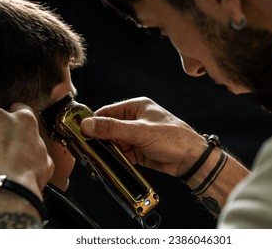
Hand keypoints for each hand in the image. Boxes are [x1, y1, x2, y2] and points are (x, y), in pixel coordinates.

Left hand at [0, 103, 53, 198]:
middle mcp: (1, 117)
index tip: (14, 132)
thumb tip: (34, 153)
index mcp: (25, 120)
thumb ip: (37, 148)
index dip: (17, 123)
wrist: (2, 192)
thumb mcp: (45, 162)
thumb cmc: (25, 178)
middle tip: (0, 153)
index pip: (21, 110)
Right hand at [80, 97, 206, 176]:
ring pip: (113, 143)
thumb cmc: (173, 138)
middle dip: (99, 139)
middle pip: (108, 129)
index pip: (107, 112)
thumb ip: (113, 128)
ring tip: (97, 159)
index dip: (93, 122)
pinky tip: (110, 164)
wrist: (191, 159)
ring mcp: (136, 136)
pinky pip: (121, 154)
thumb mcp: (140, 131)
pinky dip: (115, 159)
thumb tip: (88, 124)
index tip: (80, 132)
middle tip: (87, 149)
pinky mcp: (138, 150)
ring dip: (107, 151)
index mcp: (136, 107)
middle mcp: (135, 120)